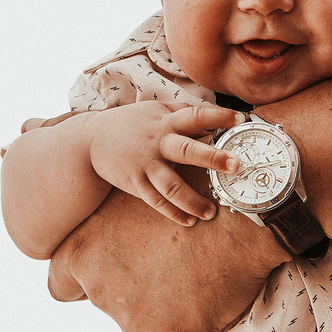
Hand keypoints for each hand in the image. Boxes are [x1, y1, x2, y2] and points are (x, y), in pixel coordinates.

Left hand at [48, 190, 285, 331]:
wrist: (240, 211)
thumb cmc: (187, 194)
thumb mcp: (134, 200)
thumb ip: (111, 225)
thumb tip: (110, 231)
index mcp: (84, 253)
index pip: (61, 286)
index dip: (84, 287)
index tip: (110, 280)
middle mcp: (103, 290)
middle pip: (111, 313)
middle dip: (135, 304)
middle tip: (166, 281)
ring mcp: (139, 319)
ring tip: (190, 305)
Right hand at [86, 101, 240, 226]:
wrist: (89, 140)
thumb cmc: (130, 124)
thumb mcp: (154, 111)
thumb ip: (181, 114)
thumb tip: (213, 120)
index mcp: (165, 121)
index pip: (196, 115)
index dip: (219, 117)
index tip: (241, 120)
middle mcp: (157, 142)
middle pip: (188, 150)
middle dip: (213, 158)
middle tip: (236, 166)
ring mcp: (145, 164)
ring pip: (172, 185)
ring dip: (193, 200)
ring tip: (211, 212)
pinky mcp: (135, 183)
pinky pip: (157, 201)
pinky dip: (174, 213)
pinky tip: (189, 220)